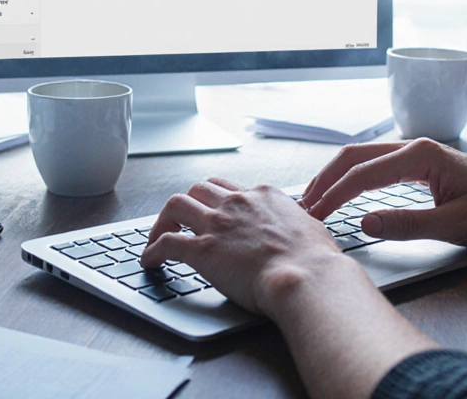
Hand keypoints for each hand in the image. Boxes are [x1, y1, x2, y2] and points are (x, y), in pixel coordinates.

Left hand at [139, 177, 347, 314]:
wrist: (307, 277)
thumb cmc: (316, 262)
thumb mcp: (311, 229)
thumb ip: (297, 224)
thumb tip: (301, 229)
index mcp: (264, 196)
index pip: (231, 187)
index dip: (219, 199)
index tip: (215, 211)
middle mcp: (237, 203)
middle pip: (200, 188)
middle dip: (189, 202)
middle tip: (183, 220)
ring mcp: (217, 224)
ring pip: (176, 204)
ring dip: (163, 219)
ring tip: (158, 235)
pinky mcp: (202, 249)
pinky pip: (167, 242)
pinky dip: (153, 250)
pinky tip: (150, 260)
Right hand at [299, 138, 466, 247]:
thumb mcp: (456, 226)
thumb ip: (407, 224)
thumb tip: (364, 223)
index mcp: (422, 155)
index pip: (364, 173)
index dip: (335, 194)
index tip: (315, 214)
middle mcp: (416, 147)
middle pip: (356, 156)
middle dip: (326, 179)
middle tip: (304, 206)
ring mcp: (418, 154)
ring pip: (364, 158)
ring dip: (337, 177)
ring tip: (316, 199)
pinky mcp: (421, 165)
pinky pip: (377, 166)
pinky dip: (354, 178)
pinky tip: (344, 191)